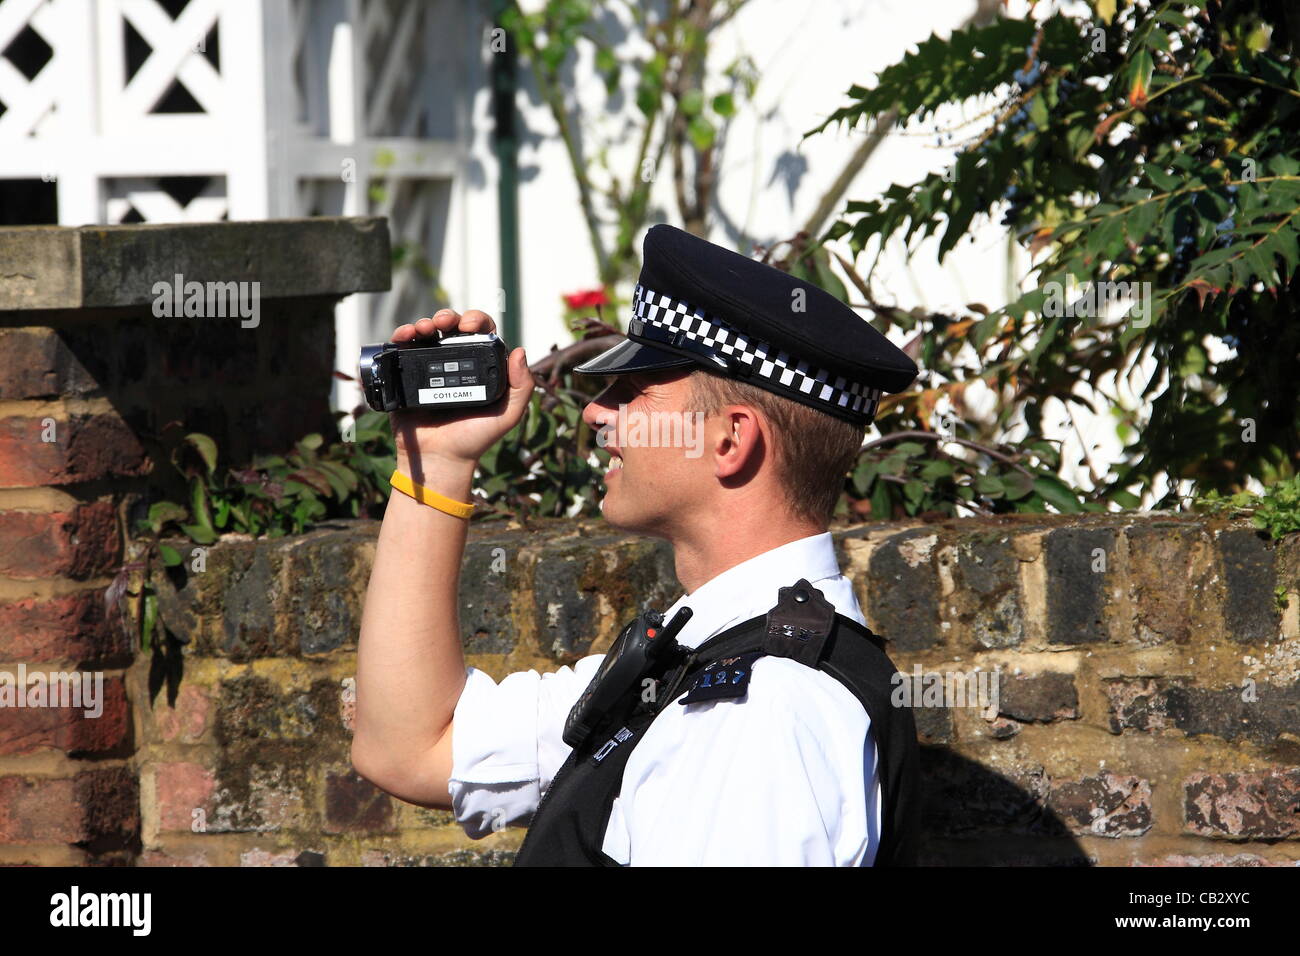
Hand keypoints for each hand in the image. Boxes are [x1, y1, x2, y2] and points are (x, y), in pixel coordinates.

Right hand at [387, 309, 533, 472]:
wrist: (440, 459)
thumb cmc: (475, 439)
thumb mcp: (508, 415)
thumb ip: (522, 387)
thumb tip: (519, 351)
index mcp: (479, 367)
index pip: (480, 333)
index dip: (476, 321)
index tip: (470, 326)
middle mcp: (454, 364)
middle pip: (451, 328)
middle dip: (448, 317)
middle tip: (444, 323)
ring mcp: (429, 369)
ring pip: (427, 334)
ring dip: (424, 322)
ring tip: (423, 328)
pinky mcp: (406, 376)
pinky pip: (402, 350)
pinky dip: (401, 336)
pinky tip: (404, 336)